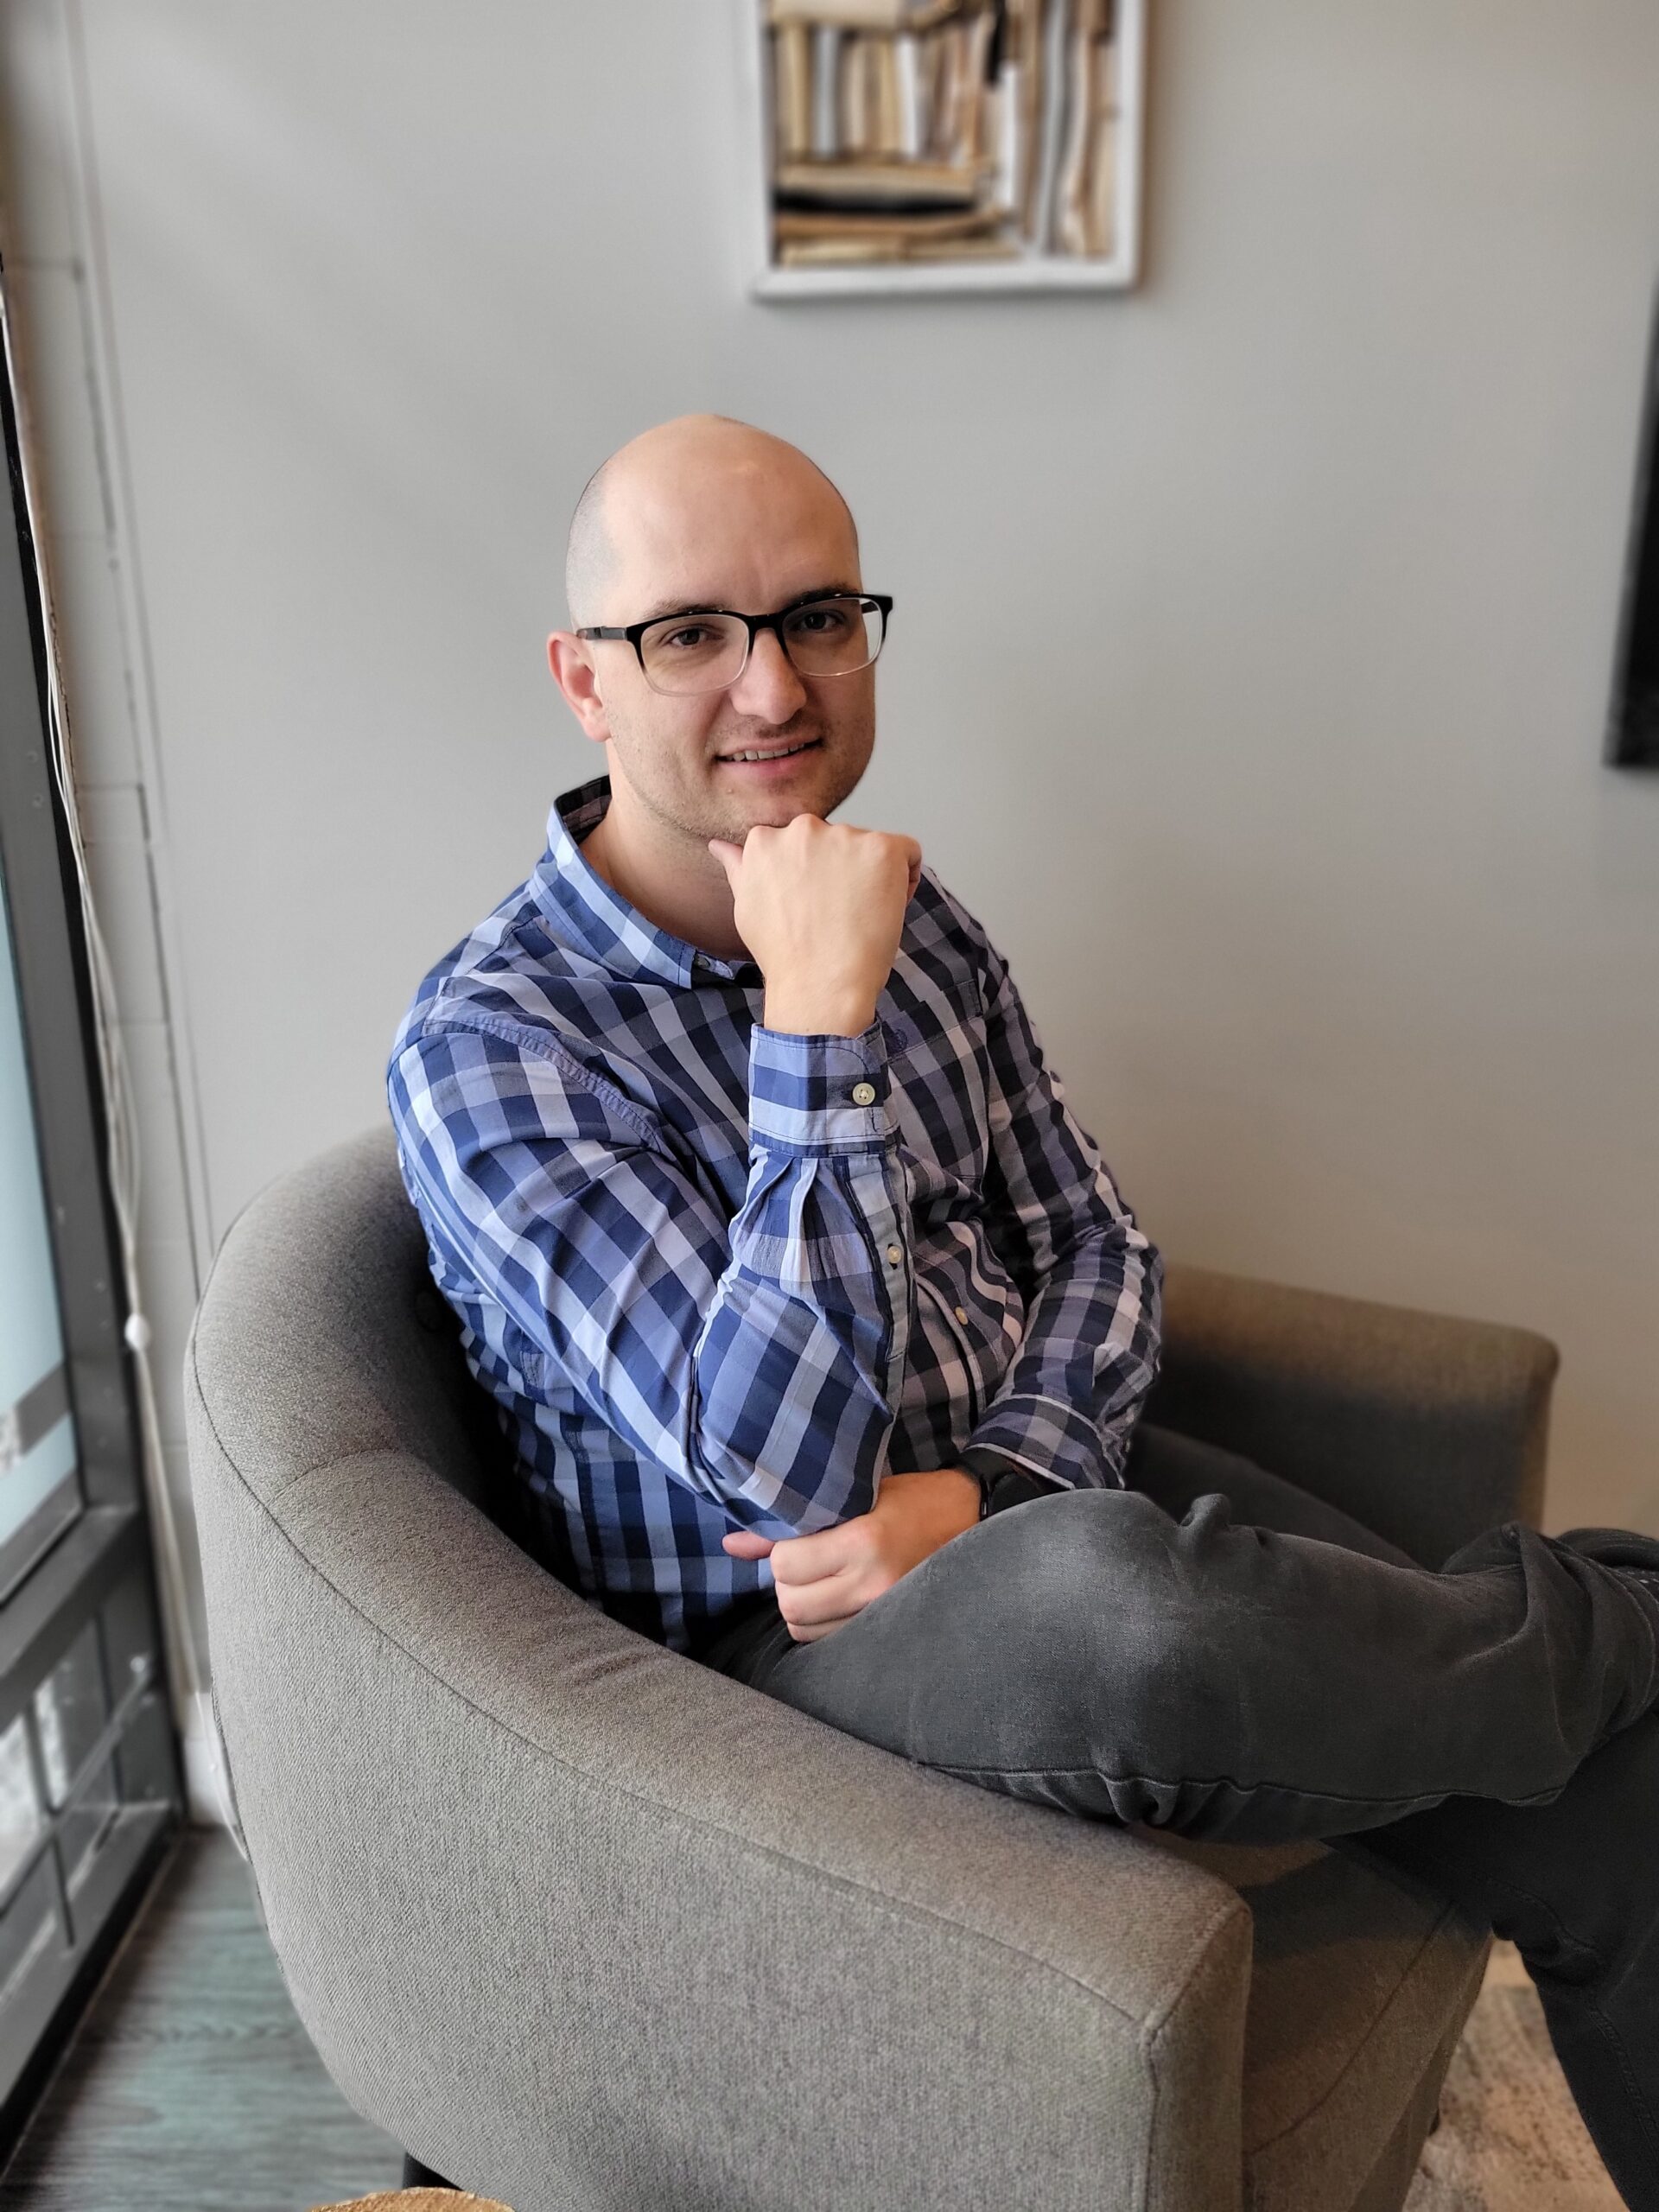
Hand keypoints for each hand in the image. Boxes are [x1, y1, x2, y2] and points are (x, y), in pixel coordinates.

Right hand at [707, 816, 921, 1033]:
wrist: (819, 984)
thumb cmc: (783, 953)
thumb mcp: (747, 906)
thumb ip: (740, 867)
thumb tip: (720, 845)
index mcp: (766, 839)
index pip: (803, 843)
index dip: (814, 876)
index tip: (814, 905)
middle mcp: (803, 828)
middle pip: (837, 842)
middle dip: (842, 872)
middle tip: (837, 914)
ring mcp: (844, 836)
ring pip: (871, 849)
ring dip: (872, 877)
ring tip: (859, 917)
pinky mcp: (882, 848)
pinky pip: (908, 852)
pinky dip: (904, 878)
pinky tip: (887, 908)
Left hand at [721, 1468, 979, 1642]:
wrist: (972, 1518)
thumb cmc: (909, 1499)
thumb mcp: (852, 1494)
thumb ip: (792, 1521)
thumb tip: (731, 1544)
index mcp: (863, 1542)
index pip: (786, 1565)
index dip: (780, 1554)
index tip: (796, 1540)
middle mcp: (873, 1583)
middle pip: (790, 1605)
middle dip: (786, 1584)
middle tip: (804, 1563)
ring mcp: (884, 1611)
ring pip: (805, 1630)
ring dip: (802, 1607)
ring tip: (823, 1580)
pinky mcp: (892, 1628)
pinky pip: (831, 1640)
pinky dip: (822, 1623)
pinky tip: (837, 1599)